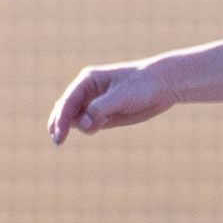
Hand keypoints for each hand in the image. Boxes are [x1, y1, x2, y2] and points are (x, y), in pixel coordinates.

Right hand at [48, 61, 175, 141]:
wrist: (163, 86)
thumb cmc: (142, 85)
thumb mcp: (120, 97)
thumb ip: (99, 110)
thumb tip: (81, 124)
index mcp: (87, 80)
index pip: (67, 102)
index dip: (60, 119)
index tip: (59, 136)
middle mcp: (87, 91)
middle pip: (65, 110)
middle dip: (60, 125)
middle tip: (59, 142)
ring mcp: (95, 104)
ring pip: (76, 119)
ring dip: (80, 127)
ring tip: (102, 123)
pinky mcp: (104, 114)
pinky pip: (89, 124)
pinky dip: (90, 129)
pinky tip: (104, 124)